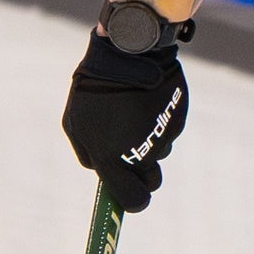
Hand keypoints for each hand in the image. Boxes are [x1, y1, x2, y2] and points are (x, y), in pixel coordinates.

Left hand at [61, 30, 188, 212]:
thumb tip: (101, 174)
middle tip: (131, 150)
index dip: (133, 201)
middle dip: (144, 174)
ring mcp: (161, 136)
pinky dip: (159, 122)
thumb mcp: (75, 122)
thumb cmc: (94, 88)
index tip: (132, 195)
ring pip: (160, 154)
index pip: (133, 200)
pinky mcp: (177, 119)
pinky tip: (147, 100)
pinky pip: (168, 131)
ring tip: (133, 112)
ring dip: (149, 142)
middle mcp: (140, 153)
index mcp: (111, 158)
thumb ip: (88, 155)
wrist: (128, 52)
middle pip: (151, 183)